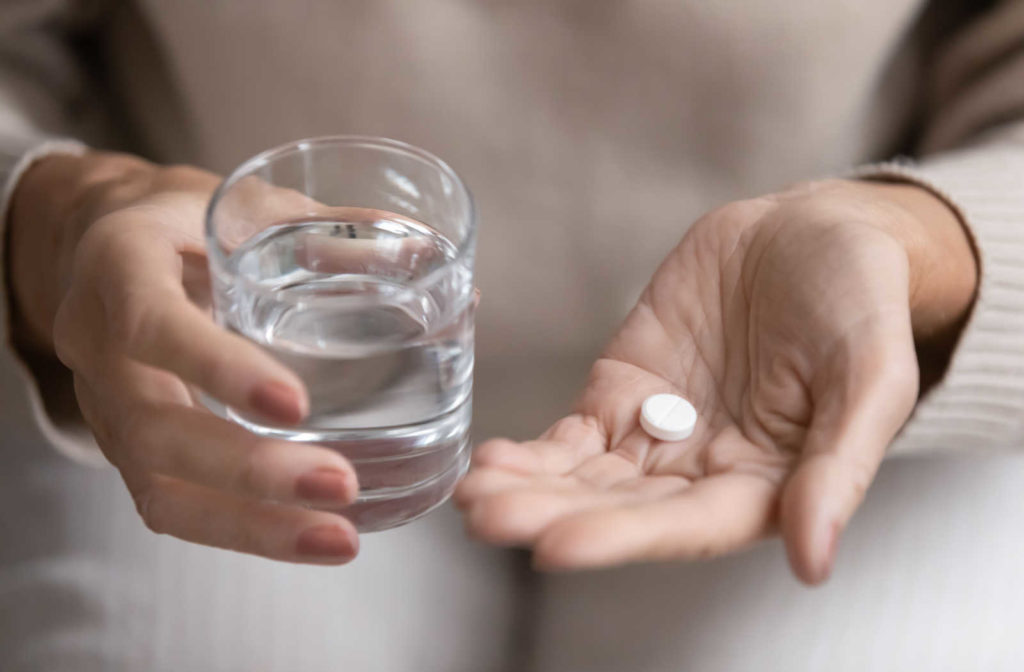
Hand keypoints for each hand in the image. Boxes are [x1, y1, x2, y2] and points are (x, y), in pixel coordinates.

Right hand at [8, 152, 360, 562]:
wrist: (103, 245)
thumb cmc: (186, 221)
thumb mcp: (244, 203)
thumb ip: (326, 226)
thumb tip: (426, 250)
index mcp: (119, 268)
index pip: (153, 326)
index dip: (218, 369)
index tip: (296, 403)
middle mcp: (98, 346)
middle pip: (156, 432)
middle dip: (251, 471)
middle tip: (341, 484)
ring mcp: (108, 407)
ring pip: (160, 489)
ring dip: (252, 526)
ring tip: (337, 538)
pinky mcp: (131, 448)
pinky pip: (173, 504)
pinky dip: (243, 531)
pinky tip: (310, 538)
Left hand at [455, 179, 976, 583]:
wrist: (813, 232)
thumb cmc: (859, 302)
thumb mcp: (871, 374)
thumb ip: (841, 464)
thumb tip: (813, 561)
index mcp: (766, 483)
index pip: (688, 526)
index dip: (624, 538)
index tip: (556, 546)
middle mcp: (702, 472)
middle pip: (621, 509)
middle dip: (553, 515)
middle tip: (489, 518)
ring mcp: (657, 432)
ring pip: (585, 477)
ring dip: (528, 490)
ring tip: (471, 496)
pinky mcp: (622, 391)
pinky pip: (571, 433)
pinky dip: (531, 450)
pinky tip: (488, 460)